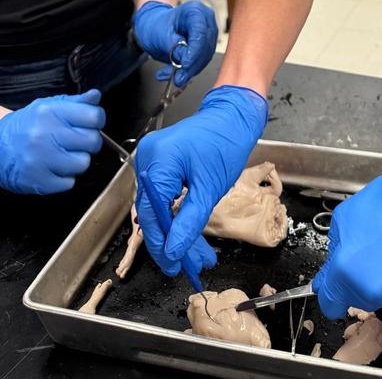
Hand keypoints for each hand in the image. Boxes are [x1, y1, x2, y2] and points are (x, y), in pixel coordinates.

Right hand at [0, 90, 105, 194]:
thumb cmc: (28, 125)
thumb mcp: (49, 106)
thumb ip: (76, 102)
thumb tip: (96, 96)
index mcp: (50, 112)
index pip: (93, 116)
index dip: (97, 120)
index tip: (91, 124)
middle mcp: (44, 134)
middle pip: (92, 141)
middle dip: (89, 142)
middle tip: (77, 142)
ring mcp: (40, 159)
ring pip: (83, 163)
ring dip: (77, 161)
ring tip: (64, 155)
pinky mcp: (37, 180)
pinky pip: (68, 183)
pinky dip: (65, 177)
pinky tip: (54, 168)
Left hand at [133, 0, 218, 85]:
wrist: (154, 26)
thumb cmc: (156, 25)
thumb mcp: (161, 35)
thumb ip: (174, 48)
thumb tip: (185, 63)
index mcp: (195, 10)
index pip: (200, 34)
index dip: (193, 53)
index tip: (184, 66)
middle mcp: (206, 20)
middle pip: (205, 46)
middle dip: (191, 66)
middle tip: (178, 79)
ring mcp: (209, 32)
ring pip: (205, 56)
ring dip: (190, 70)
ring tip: (174, 78)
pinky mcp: (207, 45)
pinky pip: (202, 60)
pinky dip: (190, 70)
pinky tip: (177, 74)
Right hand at [134, 85, 267, 275]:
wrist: (233, 115)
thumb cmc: (225, 142)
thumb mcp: (210, 187)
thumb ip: (189, 220)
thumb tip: (174, 250)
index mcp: (158, 161)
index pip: (151, 214)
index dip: (161, 244)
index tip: (174, 266)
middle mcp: (148, 159)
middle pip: (152, 212)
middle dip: (171, 241)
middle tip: (187, 266)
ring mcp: (152, 160)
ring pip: (158, 207)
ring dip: (176, 231)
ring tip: (196, 256)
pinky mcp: (160, 162)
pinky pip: (163, 195)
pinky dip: (176, 214)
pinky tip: (189, 233)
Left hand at [312, 141, 381, 317]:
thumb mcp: (346, 217)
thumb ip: (336, 251)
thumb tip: (330, 273)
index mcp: (346, 269)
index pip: (330, 304)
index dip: (334, 295)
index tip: (340, 291)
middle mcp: (372, 289)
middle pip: (361, 299)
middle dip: (365, 281)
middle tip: (379, 254)